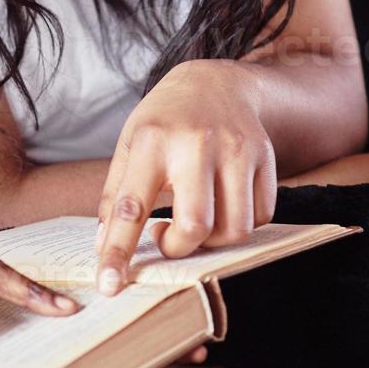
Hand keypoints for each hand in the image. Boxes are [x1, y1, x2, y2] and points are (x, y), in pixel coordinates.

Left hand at [96, 61, 277, 294]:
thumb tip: (103, 248)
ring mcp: (236, 149)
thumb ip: (114, 196)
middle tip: (166, 237)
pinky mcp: (265, 156)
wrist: (214, 82)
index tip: (109, 286)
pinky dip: (240, 226)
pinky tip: (222, 209)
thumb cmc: (163, 121)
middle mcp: (197, 144)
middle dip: (178, 248)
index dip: (119, 251)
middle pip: (195, 225)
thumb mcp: (129, 145)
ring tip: (194, 223)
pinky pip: (260, 216)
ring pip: (235, 227)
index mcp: (152, 141)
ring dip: (212, 242)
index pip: (131, 206)